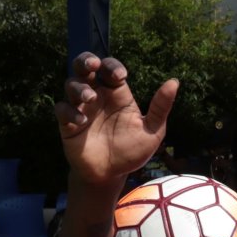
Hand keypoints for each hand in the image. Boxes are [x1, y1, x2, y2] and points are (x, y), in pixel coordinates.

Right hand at [54, 53, 178, 183]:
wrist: (111, 176)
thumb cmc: (132, 151)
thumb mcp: (152, 131)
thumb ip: (160, 107)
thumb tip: (174, 81)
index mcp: (117, 94)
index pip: (110, 69)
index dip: (113, 66)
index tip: (120, 76)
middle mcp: (97, 96)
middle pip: (84, 67)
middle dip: (86, 60)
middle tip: (93, 65)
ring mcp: (81, 109)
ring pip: (71, 84)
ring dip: (79, 88)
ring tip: (90, 99)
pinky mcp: (67, 124)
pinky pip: (62, 110)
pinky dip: (69, 112)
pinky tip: (81, 122)